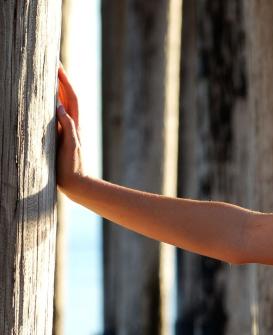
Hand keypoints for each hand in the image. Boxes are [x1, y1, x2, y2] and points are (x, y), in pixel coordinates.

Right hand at [55, 61, 84, 191]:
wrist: (76, 183)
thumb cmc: (73, 167)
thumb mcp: (71, 147)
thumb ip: (68, 128)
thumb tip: (60, 108)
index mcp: (74, 123)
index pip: (71, 97)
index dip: (65, 81)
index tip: (57, 65)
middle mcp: (71, 123)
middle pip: (67, 96)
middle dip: (60, 78)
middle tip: (51, 61)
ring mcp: (65, 128)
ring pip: (61, 103)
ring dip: (56, 88)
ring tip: (46, 72)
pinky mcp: (60, 135)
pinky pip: (54, 114)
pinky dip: (50, 102)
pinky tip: (43, 97)